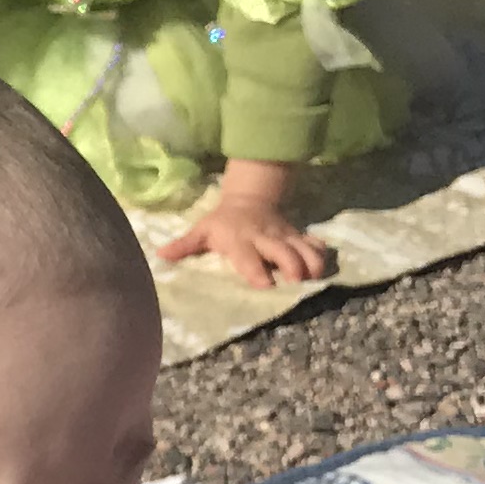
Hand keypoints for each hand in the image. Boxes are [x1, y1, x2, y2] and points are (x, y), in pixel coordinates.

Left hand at [157, 166, 334, 290]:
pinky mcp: (298, 235)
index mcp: (239, 240)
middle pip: (284, 251)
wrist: (249, 198)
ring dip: (312, 263)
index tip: (266, 285)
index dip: (257, 270)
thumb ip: (184, 245)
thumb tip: (160, 256)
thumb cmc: (221, 222)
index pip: (248, 256)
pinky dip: (322, 254)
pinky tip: (324, 269)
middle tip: (298, 284)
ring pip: (304, 247)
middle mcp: (264, 238)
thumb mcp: (201, 230)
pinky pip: (315, 243)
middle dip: (293, 266)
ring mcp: (284, 236)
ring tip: (315, 279)